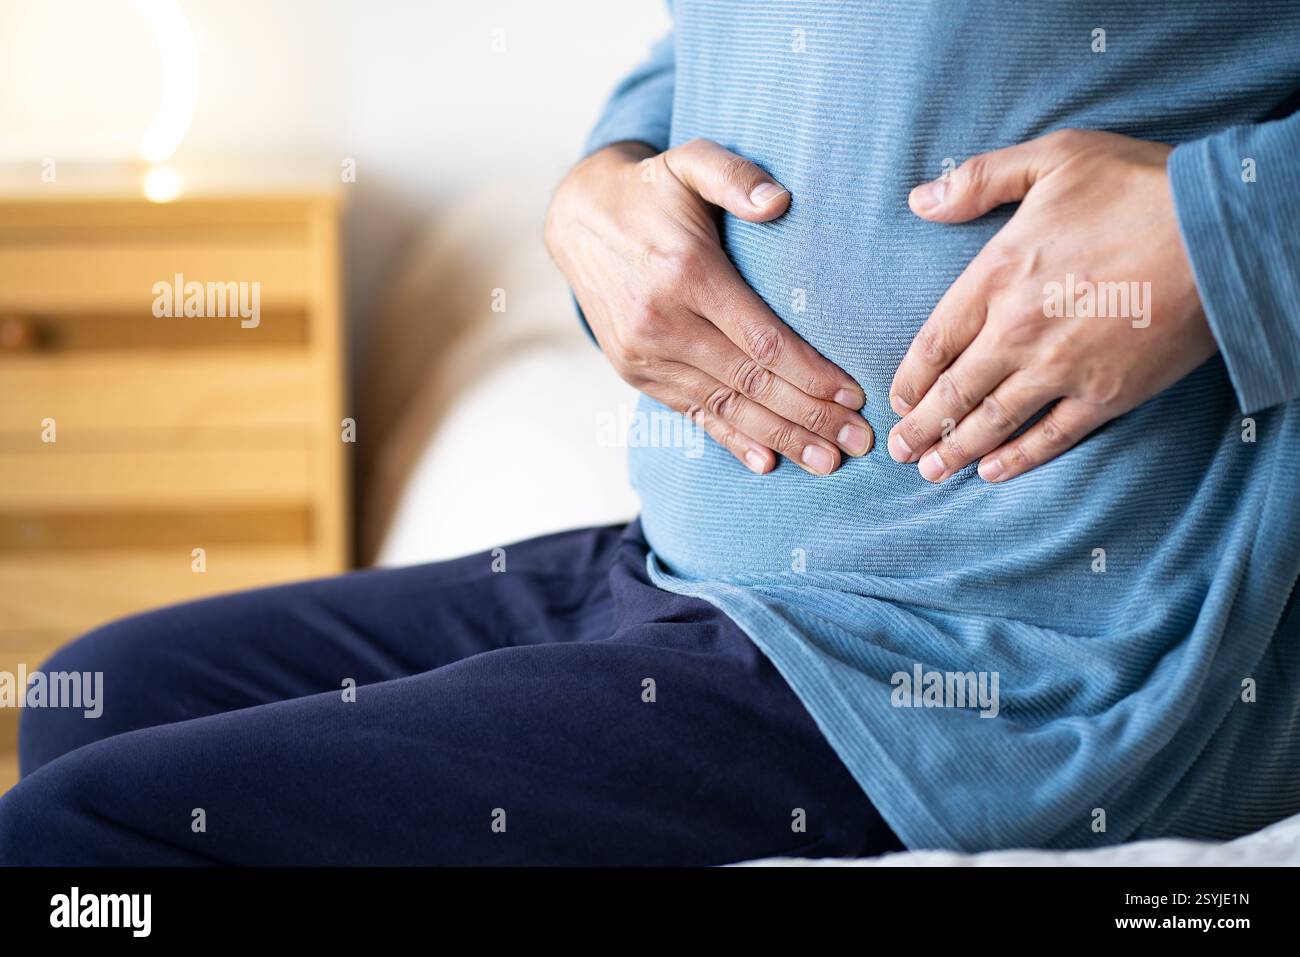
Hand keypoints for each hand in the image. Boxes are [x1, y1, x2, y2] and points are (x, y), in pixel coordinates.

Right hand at [545, 139, 871, 474]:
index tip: (854, 396)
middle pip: (750, 383)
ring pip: (725, 406)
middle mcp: (661, 323)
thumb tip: (778, 201)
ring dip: (780, 438)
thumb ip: (734, 175)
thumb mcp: (689, 161)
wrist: (577, 220)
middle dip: (810, 417)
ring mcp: (644, 354)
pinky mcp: (635, 371)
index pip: (761, 340)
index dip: (811, 374)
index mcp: (686, 275)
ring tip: (827, 462)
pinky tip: (767, 462)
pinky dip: (731, 440)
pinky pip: (692, 413)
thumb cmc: (651, 191)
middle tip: (858, 442)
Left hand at [887, 129, 1215, 482]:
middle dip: (921, 428)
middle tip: (899, 451)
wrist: (1223, 231)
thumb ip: (979, 180)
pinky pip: (1051, 437)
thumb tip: (919, 200)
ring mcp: (1061, 368)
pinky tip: (993, 472)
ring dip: (955, 452)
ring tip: (930, 472)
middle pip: (954, 392)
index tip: (897, 400)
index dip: (910, 378)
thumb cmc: (1140, 187)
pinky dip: (1018, 459)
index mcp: (997, 276)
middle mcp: (1018, 331)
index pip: (934, 341)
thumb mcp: (1052, 159)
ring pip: (992, 421)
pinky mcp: (1107, 394)